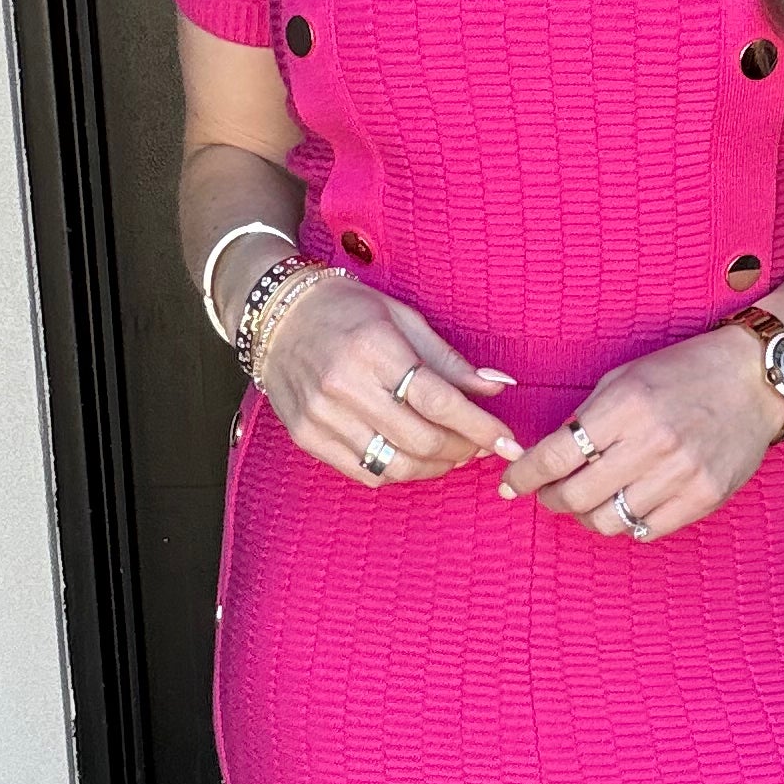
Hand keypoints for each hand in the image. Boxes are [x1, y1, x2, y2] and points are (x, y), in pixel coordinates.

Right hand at [260, 275, 521, 484]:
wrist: (275, 317)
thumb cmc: (345, 310)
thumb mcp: (402, 319)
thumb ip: (449, 361)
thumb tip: (498, 387)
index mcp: (373, 348)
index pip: (439, 401)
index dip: (481, 426)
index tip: (508, 441)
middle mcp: (344, 386)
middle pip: (422, 439)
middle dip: (464, 449)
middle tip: (482, 444)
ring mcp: (321, 416)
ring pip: (397, 465)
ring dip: (436, 466)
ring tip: (454, 453)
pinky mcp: (307, 437)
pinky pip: (366, 473)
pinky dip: (400, 472)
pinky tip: (416, 457)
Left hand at [497, 320, 783, 539]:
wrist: (756, 380)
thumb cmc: (686, 372)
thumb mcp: (627, 378)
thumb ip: (588, 417)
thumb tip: (546, 456)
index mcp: (626, 406)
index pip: (555, 456)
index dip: (523, 476)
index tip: (511, 485)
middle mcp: (653, 443)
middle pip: (576, 497)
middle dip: (550, 499)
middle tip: (547, 494)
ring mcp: (682, 474)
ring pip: (609, 521)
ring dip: (587, 515)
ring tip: (588, 501)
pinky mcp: (704, 497)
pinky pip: (647, 529)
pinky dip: (628, 522)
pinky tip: (626, 504)